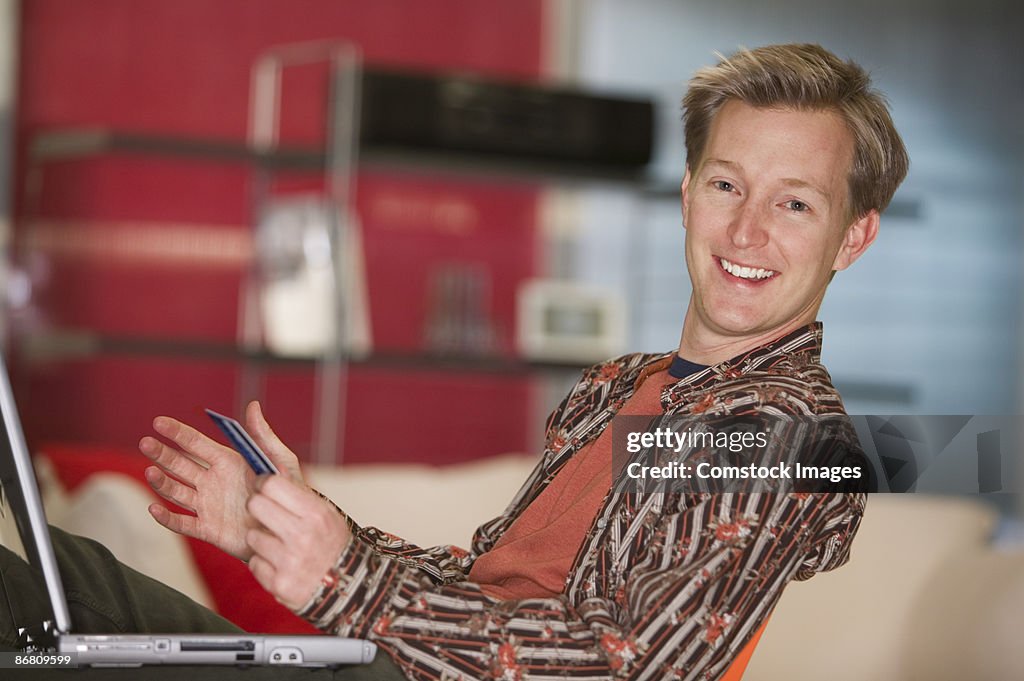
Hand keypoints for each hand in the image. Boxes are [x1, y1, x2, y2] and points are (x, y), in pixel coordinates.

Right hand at [139, 400, 303, 560]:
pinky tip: (154, 508)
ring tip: (150, 472)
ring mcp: (208, 505)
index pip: (196, 443)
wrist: (289, 529)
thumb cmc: (287, 491)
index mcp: (227, 462)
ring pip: (176, 491)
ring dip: (161, 482)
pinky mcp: (208, 529)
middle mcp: (212, 481)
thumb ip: (263, 435)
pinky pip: (183, 523)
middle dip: (162, 454)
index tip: (158, 422)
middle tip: (146, 443)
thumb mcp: (279, 460)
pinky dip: (167, 518)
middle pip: (180, 465)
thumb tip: (252, 405)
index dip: (178, 432)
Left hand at [245, 474, 351, 609]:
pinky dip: (264, 564)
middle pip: (255, 505)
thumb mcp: (325, 514)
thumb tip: (272, 467)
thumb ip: (298, 493)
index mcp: (315, 513)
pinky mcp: (278, 583)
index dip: (263, 483)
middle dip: (257, 508)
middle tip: (266, 514)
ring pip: (252, 536)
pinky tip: (280, 564)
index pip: (272, 484)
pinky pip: (254, 563)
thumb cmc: (333, 545)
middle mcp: (302, 536)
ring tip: (279, 546)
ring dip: (261, 540)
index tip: (263, 487)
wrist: (348, 588)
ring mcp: (289, 561)